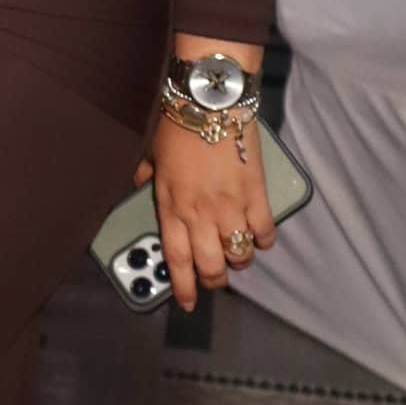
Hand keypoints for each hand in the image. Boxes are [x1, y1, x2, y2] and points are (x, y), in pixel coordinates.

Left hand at [132, 119, 276, 312]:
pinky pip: (264, 229)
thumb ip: (146, 178)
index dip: (184, 287)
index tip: (187, 302)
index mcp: (171, 207)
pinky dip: (264, 239)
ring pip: (240, 253)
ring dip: (240, 260)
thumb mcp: (150, 156)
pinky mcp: (256, 193)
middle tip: (216, 278)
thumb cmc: (177, 125)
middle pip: (212, 266)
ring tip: (238, 254)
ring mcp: (230, 206)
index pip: (177, 261)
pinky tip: (261, 237)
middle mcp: (200, 214)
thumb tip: (141, 186)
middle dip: (215, 280)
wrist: (210, 101)